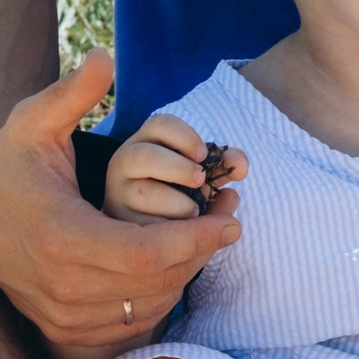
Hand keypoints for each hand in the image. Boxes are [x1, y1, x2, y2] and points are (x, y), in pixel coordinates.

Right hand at [0, 51, 238, 358]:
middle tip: (233, 219)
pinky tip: (175, 263)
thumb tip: (104, 56)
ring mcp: (62, 314)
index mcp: (62, 237)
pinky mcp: (63, 328)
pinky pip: (129, 321)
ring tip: (211, 236)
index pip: (147, 252)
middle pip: (156, 282)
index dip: (196, 239)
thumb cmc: (9, 160)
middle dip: (202, 251)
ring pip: (147, 304)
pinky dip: (159, 295)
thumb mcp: (34, 120)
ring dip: (186, 273)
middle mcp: (62, 285)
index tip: (233, 218)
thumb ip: (72, 91)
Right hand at [105, 110, 247, 223]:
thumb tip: (240, 166)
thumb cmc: (181, 192)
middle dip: (179, 169)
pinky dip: (168, 230)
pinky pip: (144, 227)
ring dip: (178, 203)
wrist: (152, 232)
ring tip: (194, 211)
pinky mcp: (120, 223)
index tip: (204, 155)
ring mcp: (117, 193)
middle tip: (200, 181)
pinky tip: (179, 234)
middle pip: (144, 155)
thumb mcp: (203, 175)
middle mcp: (125, 163)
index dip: (185, 137)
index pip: (160, 124)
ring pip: (143, 193)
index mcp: (147, 141)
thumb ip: (224, 166)